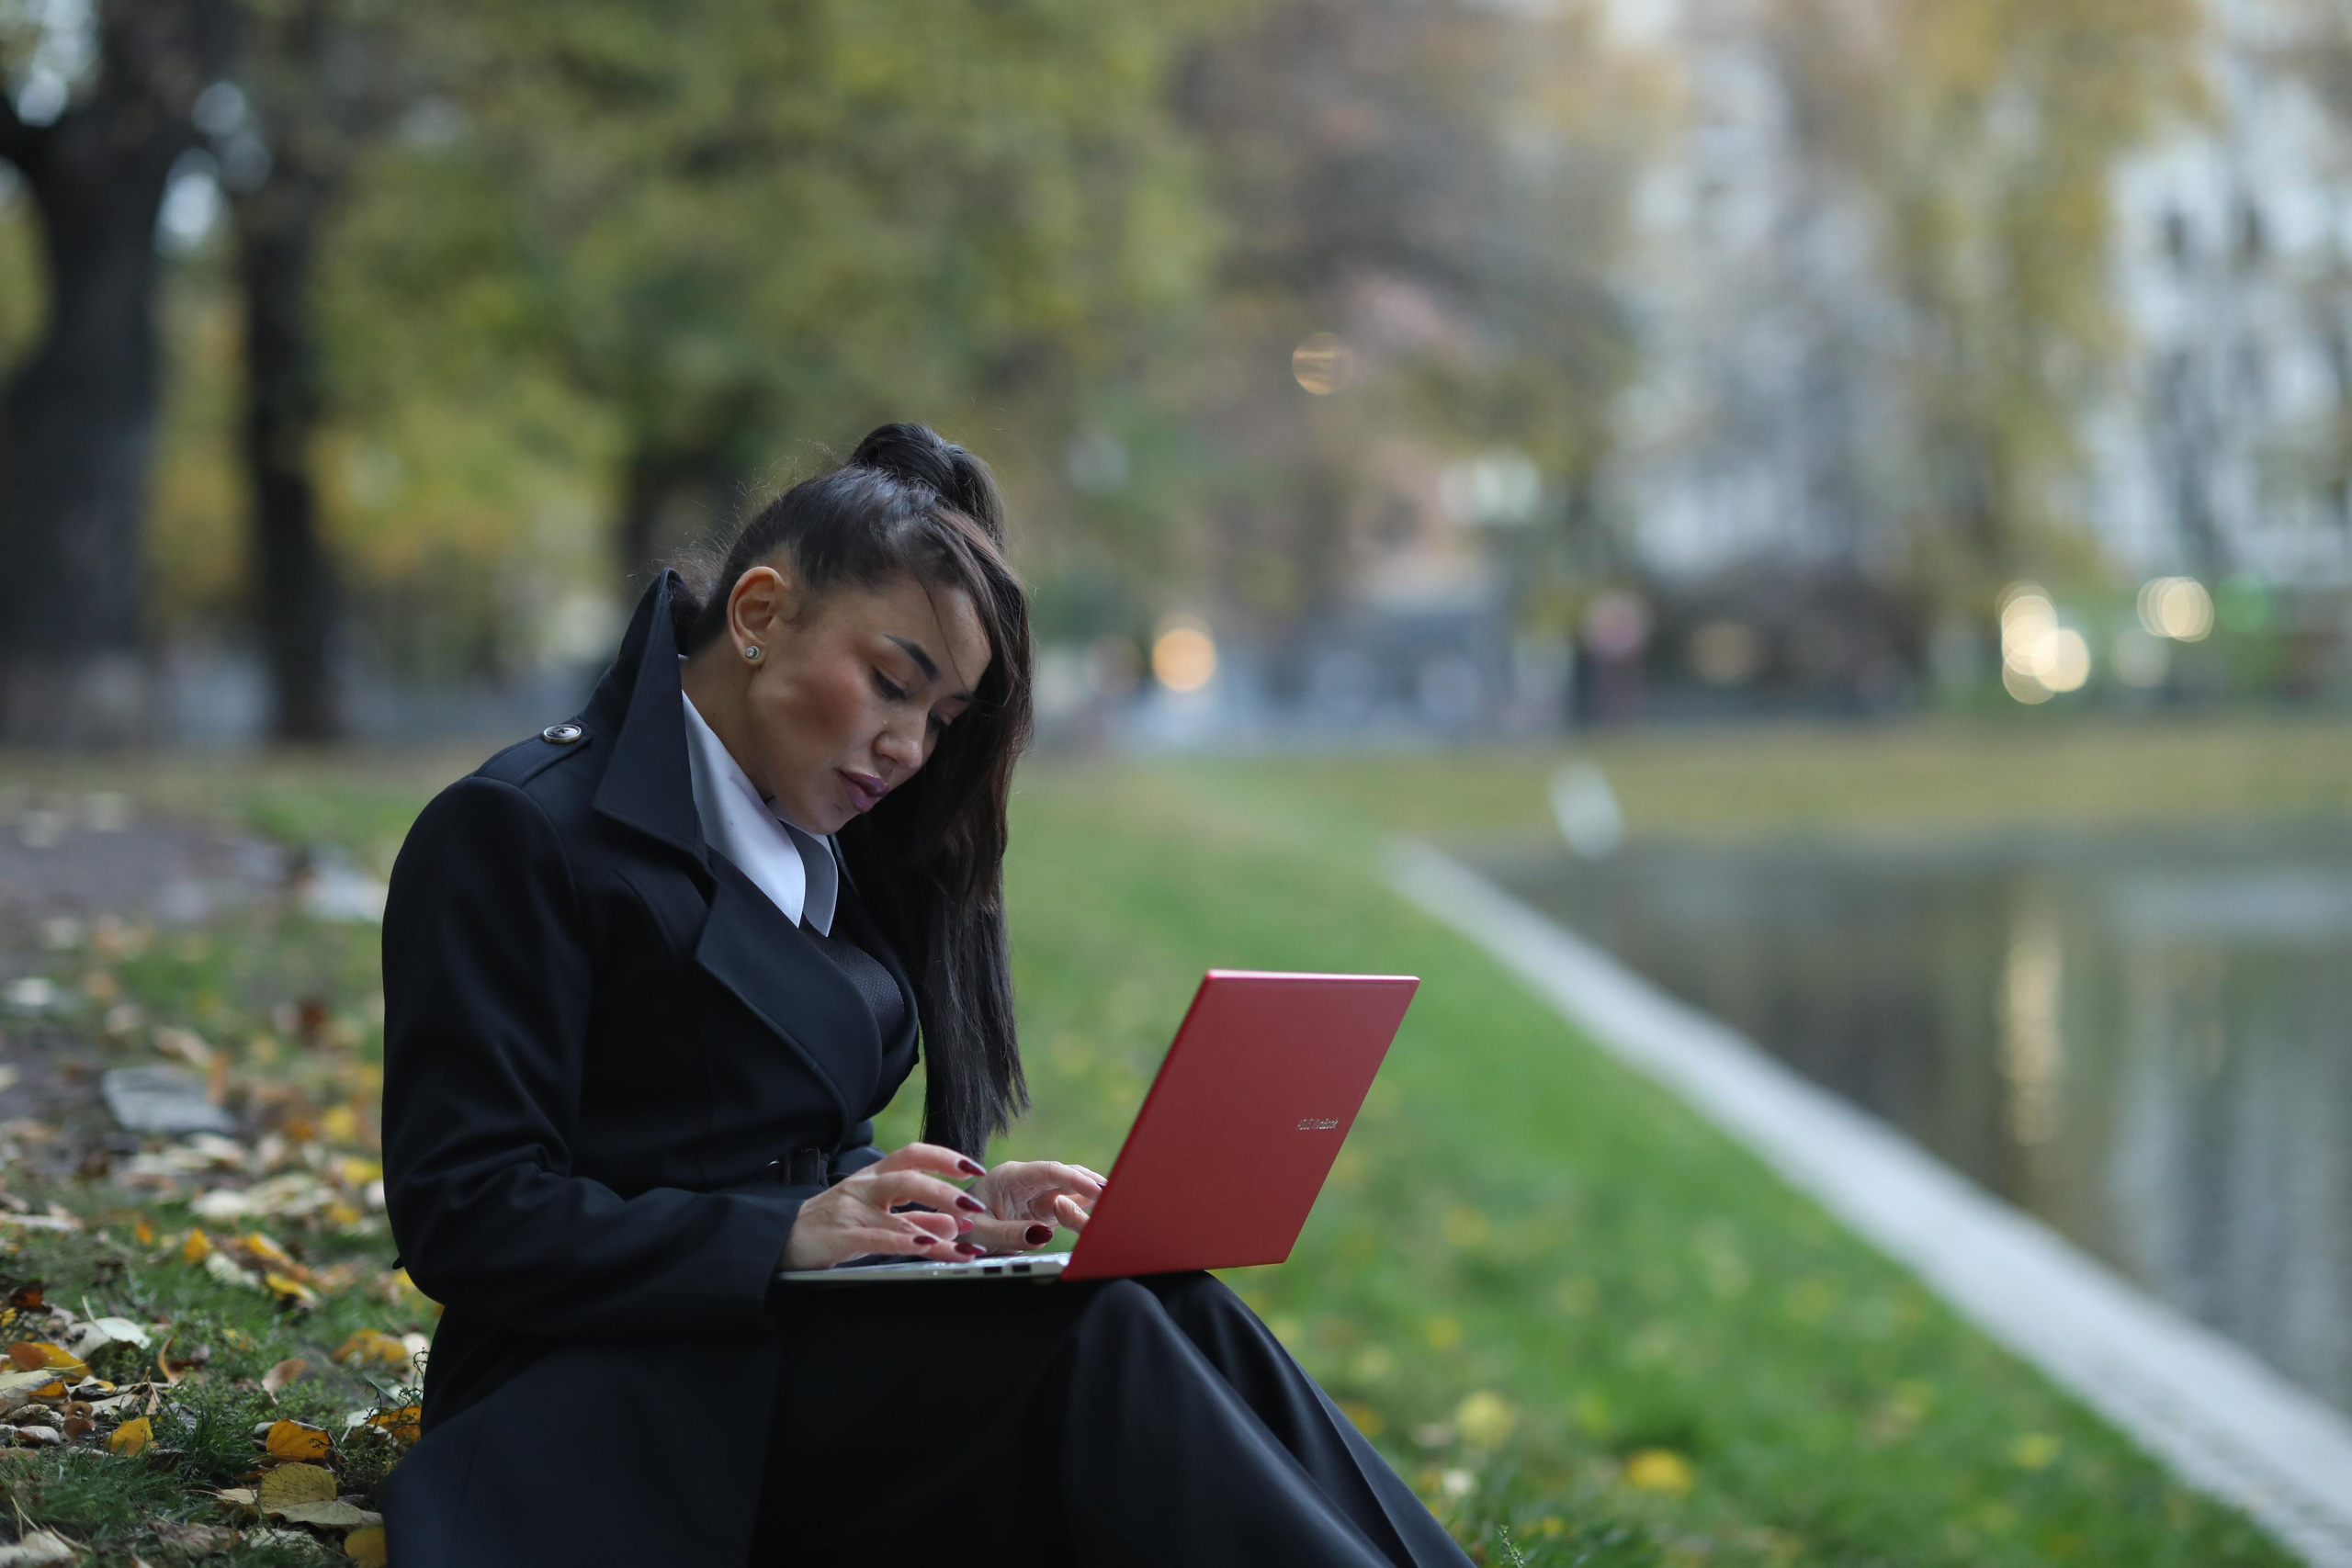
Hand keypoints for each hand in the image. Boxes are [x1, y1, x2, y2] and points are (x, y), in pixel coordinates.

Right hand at [781, 1143, 990, 1270]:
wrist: (782, 1240)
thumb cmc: (832, 1225)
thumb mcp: (876, 1215)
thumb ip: (914, 1217)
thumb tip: (956, 1223)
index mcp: (874, 1177)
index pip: (913, 1155)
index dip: (946, 1158)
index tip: (975, 1167)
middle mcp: (864, 1187)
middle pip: (909, 1176)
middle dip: (946, 1189)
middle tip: (975, 1206)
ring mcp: (852, 1211)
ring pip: (898, 1212)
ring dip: (935, 1224)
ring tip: (963, 1239)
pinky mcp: (841, 1237)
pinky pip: (878, 1238)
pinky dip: (905, 1242)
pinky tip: (926, 1248)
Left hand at [965, 1160, 1106, 1252]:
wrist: (950, 1231)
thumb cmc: (959, 1227)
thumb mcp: (980, 1232)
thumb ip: (1011, 1233)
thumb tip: (1043, 1234)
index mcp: (1010, 1176)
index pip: (1048, 1171)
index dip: (1074, 1178)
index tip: (1096, 1189)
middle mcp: (1027, 1181)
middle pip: (1065, 1177)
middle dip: (1090, 1184)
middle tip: (1116, 1195)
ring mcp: (1036, 1195)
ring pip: (1070, 1192)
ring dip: (1091, 1198)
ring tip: (1117, 1205)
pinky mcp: (1042, 1211)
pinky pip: (1068, 1208)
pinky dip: (1085, 1211)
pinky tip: (1103, 1214)